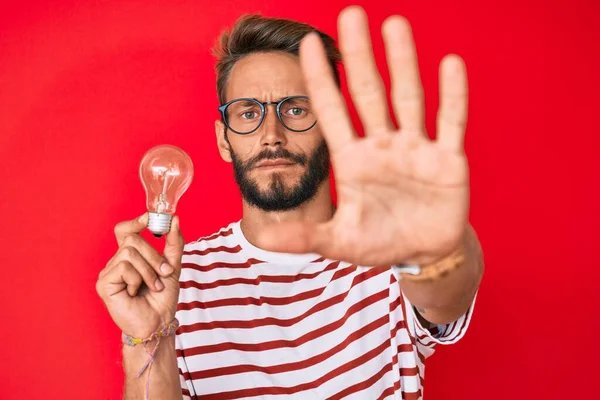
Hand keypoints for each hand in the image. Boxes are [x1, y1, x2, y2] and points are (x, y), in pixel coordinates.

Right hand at [96, 213, 184, 337]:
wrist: (159, 323)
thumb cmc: (162, 298)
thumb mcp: (173, 266)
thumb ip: (174, 243)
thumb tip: (174, 219)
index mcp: (130, 257)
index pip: (124, 230)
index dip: (135, 222)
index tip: (150, 218)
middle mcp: (116, 262)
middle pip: (132, 239)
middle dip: (154, 256)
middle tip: (164, 273)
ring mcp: (108, 272)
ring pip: (129, 252)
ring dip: (148, 270)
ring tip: (153, 286)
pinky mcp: (104, 283)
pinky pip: (123, 267)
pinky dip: (137, 279)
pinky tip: (136, 292)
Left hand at [257, 6, 469, 265]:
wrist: (422, 253)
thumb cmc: (379, 242)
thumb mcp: (339, 242)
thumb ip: (305, 236)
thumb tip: (263, 239)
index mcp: (352, 160)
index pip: (331, 112)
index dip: (320, 80)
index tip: (305, 44)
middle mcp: (382, 145)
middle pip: (368, 94)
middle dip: (359, 57)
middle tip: (350, 15)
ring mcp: (415, 148)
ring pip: (407, 98)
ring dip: (402, 63)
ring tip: (394, 24)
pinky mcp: (447, 160)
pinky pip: (450, 122)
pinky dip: (451, 96)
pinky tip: (449, 64)